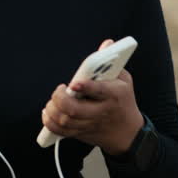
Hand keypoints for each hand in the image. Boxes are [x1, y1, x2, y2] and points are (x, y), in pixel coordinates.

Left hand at [41, 39, 143, 154]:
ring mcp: (90, 124)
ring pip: (66, 122)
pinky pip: (61, 132)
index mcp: (114, 95)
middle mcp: (101, 111)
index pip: (99, 91)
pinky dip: (50, 123)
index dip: (86, 87)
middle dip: (60, 100)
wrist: (129, 132)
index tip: (74, 83)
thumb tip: (107, 43)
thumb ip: (111, 62)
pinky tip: (49, 112)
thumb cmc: (123, 100)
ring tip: (53, 101)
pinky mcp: (82, 133)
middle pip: (75, 110)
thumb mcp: (123, 79)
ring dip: (53, 110)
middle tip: (59, 91)